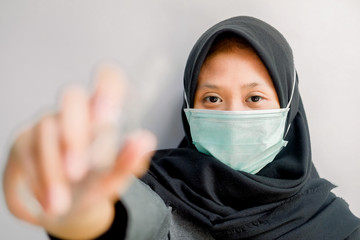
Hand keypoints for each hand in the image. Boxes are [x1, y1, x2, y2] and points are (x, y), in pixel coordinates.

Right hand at [3, 65, 156, 238]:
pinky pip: (27, 153)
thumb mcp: (115, 176)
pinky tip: (48, 199)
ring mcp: (47, 123)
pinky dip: (38, 180)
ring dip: (53, 171)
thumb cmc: (95, 182)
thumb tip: (145, 141)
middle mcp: (76, 111)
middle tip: (77, 173)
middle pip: (72, 97)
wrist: (67, 208)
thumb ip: (130, 160)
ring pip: (46, 129)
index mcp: (104, 114)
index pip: (109, 79)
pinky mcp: (24, 141)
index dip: (108, 89)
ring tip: (61, 204)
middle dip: (74, 135)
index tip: (107, 119)